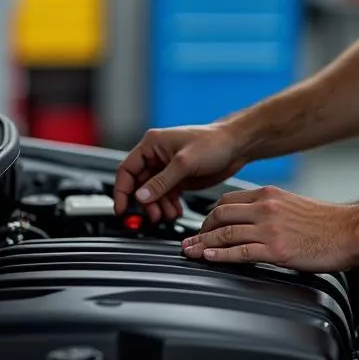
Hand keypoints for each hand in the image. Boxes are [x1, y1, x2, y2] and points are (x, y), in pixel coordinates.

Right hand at [113, 124, 245, 223]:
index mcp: (152, 144)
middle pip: (138, 184)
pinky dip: (168, 205)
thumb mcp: (184, 163)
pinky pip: (165, 195)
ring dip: (158, 206)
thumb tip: (140, 197)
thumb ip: (161, 182)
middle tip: (153, 216)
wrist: (237, 146)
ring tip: (168, 216)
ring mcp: (167, 168)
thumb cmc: (214, 143)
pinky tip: (176, 212)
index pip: (127, 170)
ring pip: (152, 193)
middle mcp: (156, 155)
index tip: (122, 209)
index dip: (122, 191)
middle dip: (144, 203)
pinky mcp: (178, 178)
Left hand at [182, 186, 358, 272]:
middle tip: (191, 240)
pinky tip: (209, 258)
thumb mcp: (293, 205)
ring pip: (225, 233)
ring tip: (191, 252)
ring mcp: (270, 228)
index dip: (209, 214)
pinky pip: (240, 252)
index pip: (228, 200)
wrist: (351, 231)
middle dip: (200, 228)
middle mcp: (266, 208)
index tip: (202, 225)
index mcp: (269, 195)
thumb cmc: (328, 222)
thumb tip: (252, 221)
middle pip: (220, 214)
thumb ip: (270, 209)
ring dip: (203, 243)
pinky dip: (220, 255)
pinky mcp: (276, 249)